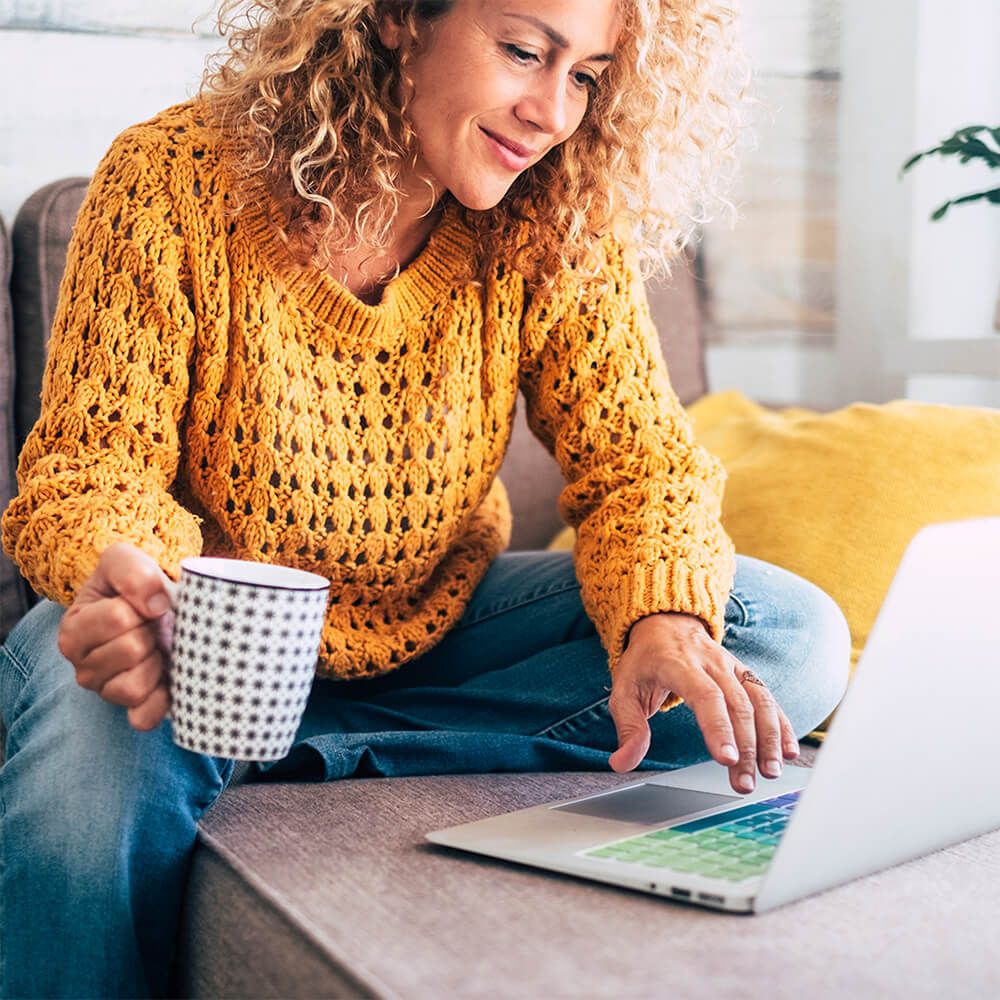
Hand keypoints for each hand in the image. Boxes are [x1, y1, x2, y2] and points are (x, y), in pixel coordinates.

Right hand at [57, 542, 176, 731]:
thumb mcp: (124, 561)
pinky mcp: (132, 711)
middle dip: (152, 632)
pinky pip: (144, 718)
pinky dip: (162, 700)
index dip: (142, 605)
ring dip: (157, 663)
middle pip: (131, 650)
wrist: (157, 606)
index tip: (144, 603)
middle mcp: (82, 666)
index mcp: (74, 629)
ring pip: (133, 687)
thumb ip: (132, 571)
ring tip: (157, 648)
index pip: (117, 618)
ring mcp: (106, 691)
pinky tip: (168, 678)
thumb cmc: (135, 585)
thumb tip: (156, 605)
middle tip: (153, 626)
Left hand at [607, 612, 798, 792]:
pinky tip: (787, 751)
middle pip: (736, 705)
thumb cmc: (644, 661)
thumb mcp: (624, 690)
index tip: (726, 759)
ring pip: (758, 701)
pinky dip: (781, 724)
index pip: (705, 696)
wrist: (665, 622)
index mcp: (679, 664)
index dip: (718, 728)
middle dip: (744, 747)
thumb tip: (622, 762)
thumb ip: (628, 727)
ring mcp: (732, 667)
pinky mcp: (745, 674)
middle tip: (744, 783)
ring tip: (770, 772)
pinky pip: (767, 698)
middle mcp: (711, 663)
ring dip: (768, 738)